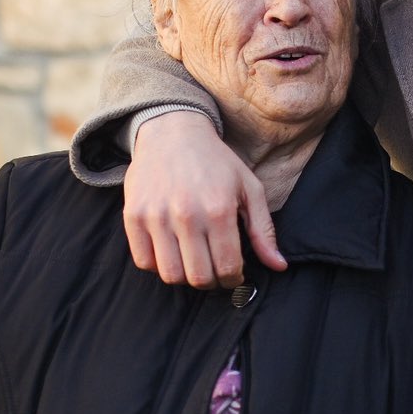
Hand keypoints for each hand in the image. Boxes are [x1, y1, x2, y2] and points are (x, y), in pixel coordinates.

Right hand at [124, 112, 285, 287]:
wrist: (172, 132)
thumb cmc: (215, 162)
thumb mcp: (249, 188)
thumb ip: (263, 231)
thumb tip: (279, 266)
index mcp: (219, 209)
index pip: (227, 267)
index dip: (233, 279)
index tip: (233, 274)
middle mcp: (186, 215)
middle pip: (198, 277)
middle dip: (211, 281)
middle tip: (214, 270)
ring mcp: (156, 216)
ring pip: (170, 274)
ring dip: (184, 276)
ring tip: (192, 261)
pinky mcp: (133, 216)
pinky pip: (143, 261)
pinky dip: (158, 265)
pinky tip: (170, 251)